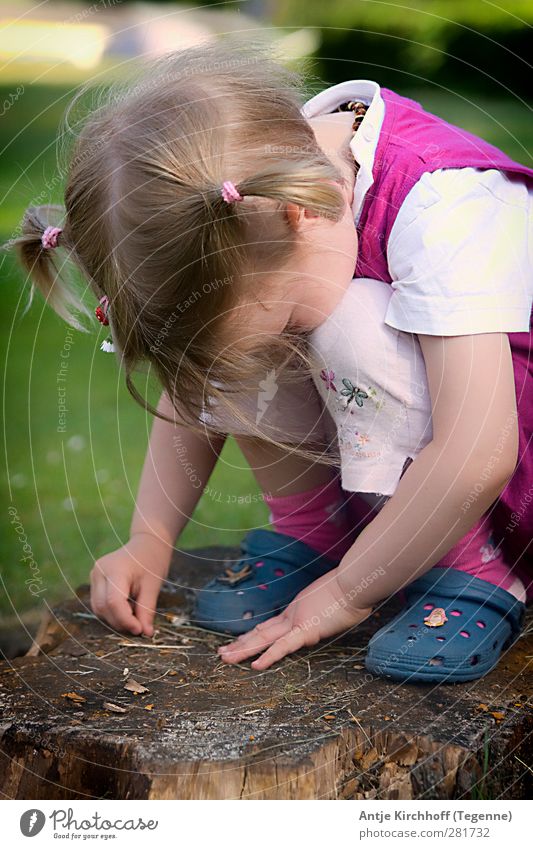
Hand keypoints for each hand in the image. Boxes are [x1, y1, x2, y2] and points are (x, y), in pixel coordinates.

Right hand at [90, 533, 171, 635]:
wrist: (147, 544)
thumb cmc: (152, 562)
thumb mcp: (153, 586)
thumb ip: (147, 610)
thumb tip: (146, 633)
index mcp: (115, 569)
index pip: (114, 602)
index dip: (125, 620)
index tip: (140, 630)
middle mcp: (99, 571)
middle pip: (103, 607)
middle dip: (120, 621)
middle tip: (139, 627)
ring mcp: (95, 575)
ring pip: (98, 608)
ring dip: (115, 618)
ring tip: (135, 615)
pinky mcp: (95, 580)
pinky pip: (99, 602)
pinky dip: (112, 611)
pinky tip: (127, 607)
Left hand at [217, 569, 370, 669]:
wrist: (356, 581)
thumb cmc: (352, 590)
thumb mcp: (337, 602)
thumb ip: (330, 609)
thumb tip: (337, 612)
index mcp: (299, 609)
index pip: (271, 626)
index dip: (255, 635)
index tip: (241, 642)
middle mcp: (293, 615)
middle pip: (261, 632)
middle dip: (241, 644)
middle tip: (222, 653)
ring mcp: (298, 621)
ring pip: (264, 639)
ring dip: (243, 650)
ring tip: (225, 658)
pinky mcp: (307, 629)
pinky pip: (284, 646)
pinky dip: (269, 656)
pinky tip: (255, 665)